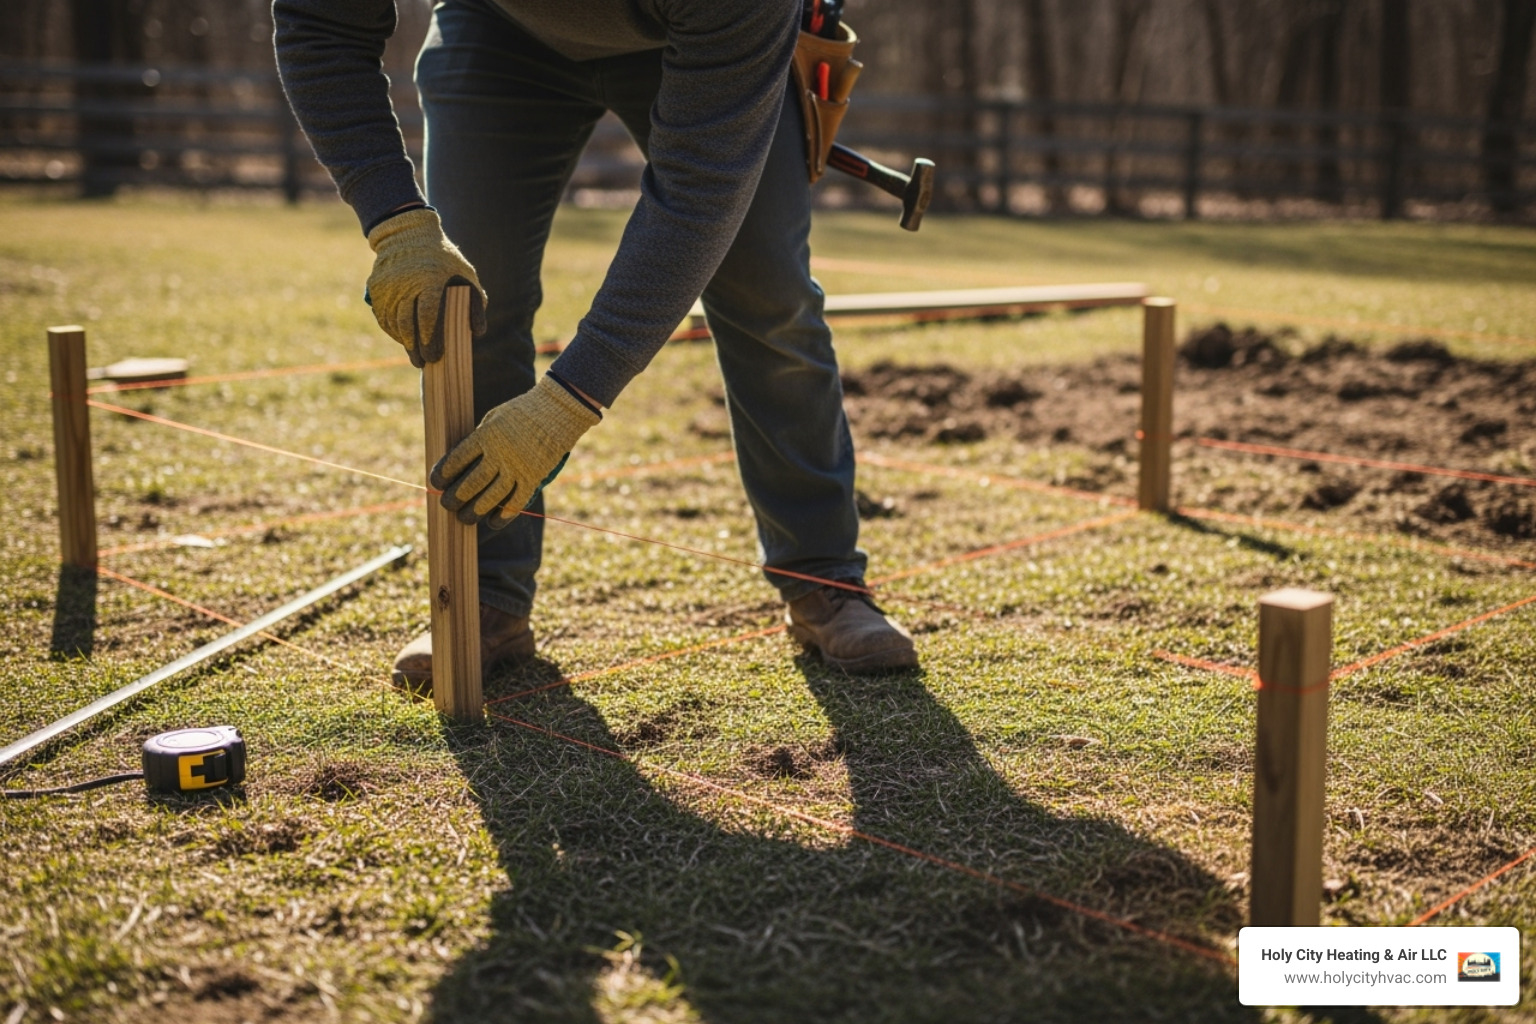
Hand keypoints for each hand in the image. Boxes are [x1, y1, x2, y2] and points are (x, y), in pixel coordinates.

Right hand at [365, 207, 486, 366]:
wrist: (407, 233)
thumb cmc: (443, 258)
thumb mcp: (465, 273)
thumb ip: (475, 301)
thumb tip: (478, 333)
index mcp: (430, 278)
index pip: (427, 313)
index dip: (429, 336)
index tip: (434, 354)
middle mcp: (405, 282)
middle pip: (407, 322)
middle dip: (416, 347)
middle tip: (424, 363)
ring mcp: (388, 285)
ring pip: (393, 322)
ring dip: (403, 342)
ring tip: (414, 355)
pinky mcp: (376, 288)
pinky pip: (383, 316)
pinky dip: (392, 331)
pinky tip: (403, 340)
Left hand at [430, 375, 601, 528]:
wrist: (558, 410)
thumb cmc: (522, 412)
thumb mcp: (494, 418)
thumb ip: (479, 438)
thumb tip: (460, 464)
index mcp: (487, 434)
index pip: (458, 459)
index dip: (443, 474)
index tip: (436, 483)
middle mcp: (501, 453)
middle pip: (472, 482)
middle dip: (456, 497)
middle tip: (447, 505)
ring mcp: (519, 467)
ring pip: (492, 496)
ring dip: (475, 511)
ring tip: (464, 519)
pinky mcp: (534, 477)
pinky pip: (516, 502)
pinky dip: (503, 515)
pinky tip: (492, 522)